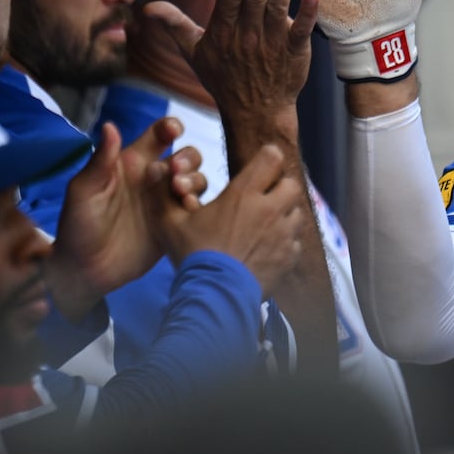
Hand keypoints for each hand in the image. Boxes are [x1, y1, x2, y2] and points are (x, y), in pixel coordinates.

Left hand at [50, 119, 205, 320]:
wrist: (85, 270)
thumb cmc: (78, 226)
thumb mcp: (84, 191)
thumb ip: (100, 161)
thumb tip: (110, 125)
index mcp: (131, 164)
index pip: (158, 136)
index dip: (170, 127)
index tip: (174, 131)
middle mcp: (153, 179)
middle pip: (186, 156)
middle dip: (188, 158)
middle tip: (175, 171)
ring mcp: (166, 202)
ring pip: (195, 180)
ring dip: (194, 180)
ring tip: (179, 191)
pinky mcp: (175, 224)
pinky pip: (196, 208)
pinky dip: (198, 203)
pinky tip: (188, 209)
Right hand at [146, 0, 318, 121]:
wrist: (255, 113)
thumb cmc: (223, 79)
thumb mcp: (193, 53)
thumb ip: (174, 25)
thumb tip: (146, 7)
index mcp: (222, 34)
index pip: (230, 0)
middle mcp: (247, 38)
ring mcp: (272, 46)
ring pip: (277, 10)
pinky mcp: (294, 54)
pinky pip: (301, 32)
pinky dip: (307, 15)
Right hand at [156, 144, 304, 294]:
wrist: (214, 296)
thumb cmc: (193, 256)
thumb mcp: (170, 223)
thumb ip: (163, 194)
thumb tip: (158, 169)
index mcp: (244, 194)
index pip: (271, 157)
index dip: (266, 158)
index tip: (259, 166)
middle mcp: (270, 209)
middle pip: (290, 183)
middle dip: (279, 187)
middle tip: (262, 198)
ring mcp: (284, 233)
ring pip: (296, 212)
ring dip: (284, 214)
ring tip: (265, 224)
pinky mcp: (290, 256)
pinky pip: (296, 240)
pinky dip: (286, 241)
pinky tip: (268, 248)